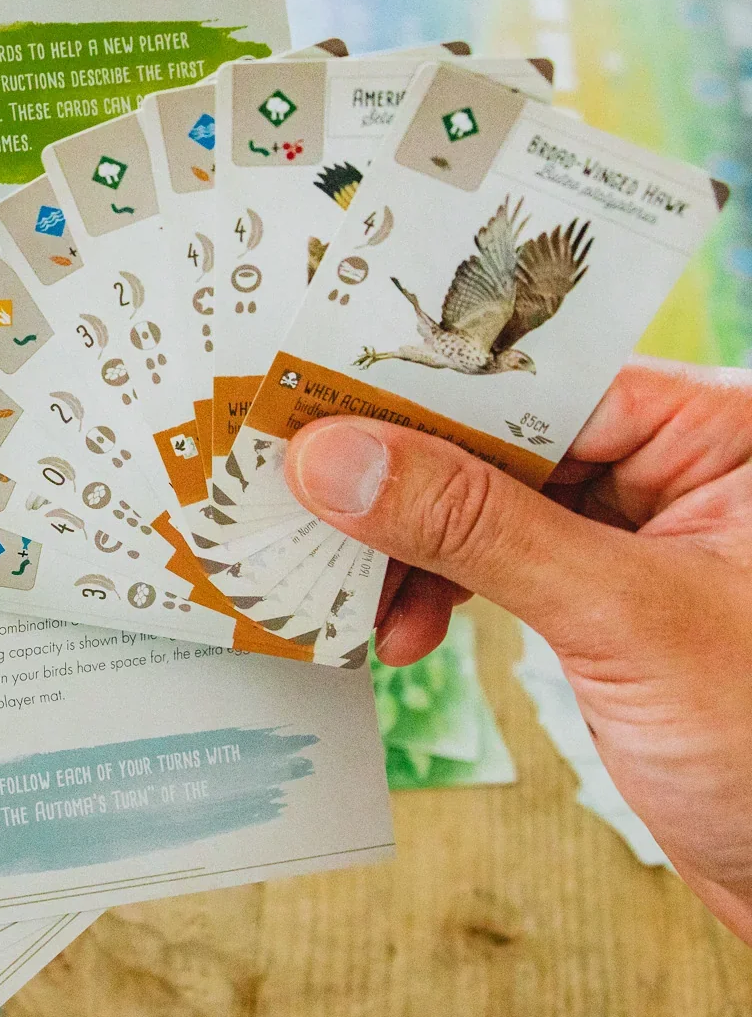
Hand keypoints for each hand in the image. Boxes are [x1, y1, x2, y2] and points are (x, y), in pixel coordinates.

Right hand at [283, 357, 751, 943]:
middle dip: (403, 486)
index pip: (547, 381)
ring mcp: (644, 531)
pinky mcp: (608, 595)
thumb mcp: (620, 620)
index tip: (314, 417)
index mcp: (722, 429)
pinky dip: (439, 595)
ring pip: (487, 505)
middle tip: (306, 513)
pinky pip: (498, 564)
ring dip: (410, 555)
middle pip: (506, 437)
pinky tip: (402, 635)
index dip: (426, 400)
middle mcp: (685, 464)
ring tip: (358, 609)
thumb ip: (476, 530)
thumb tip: (336, 458)